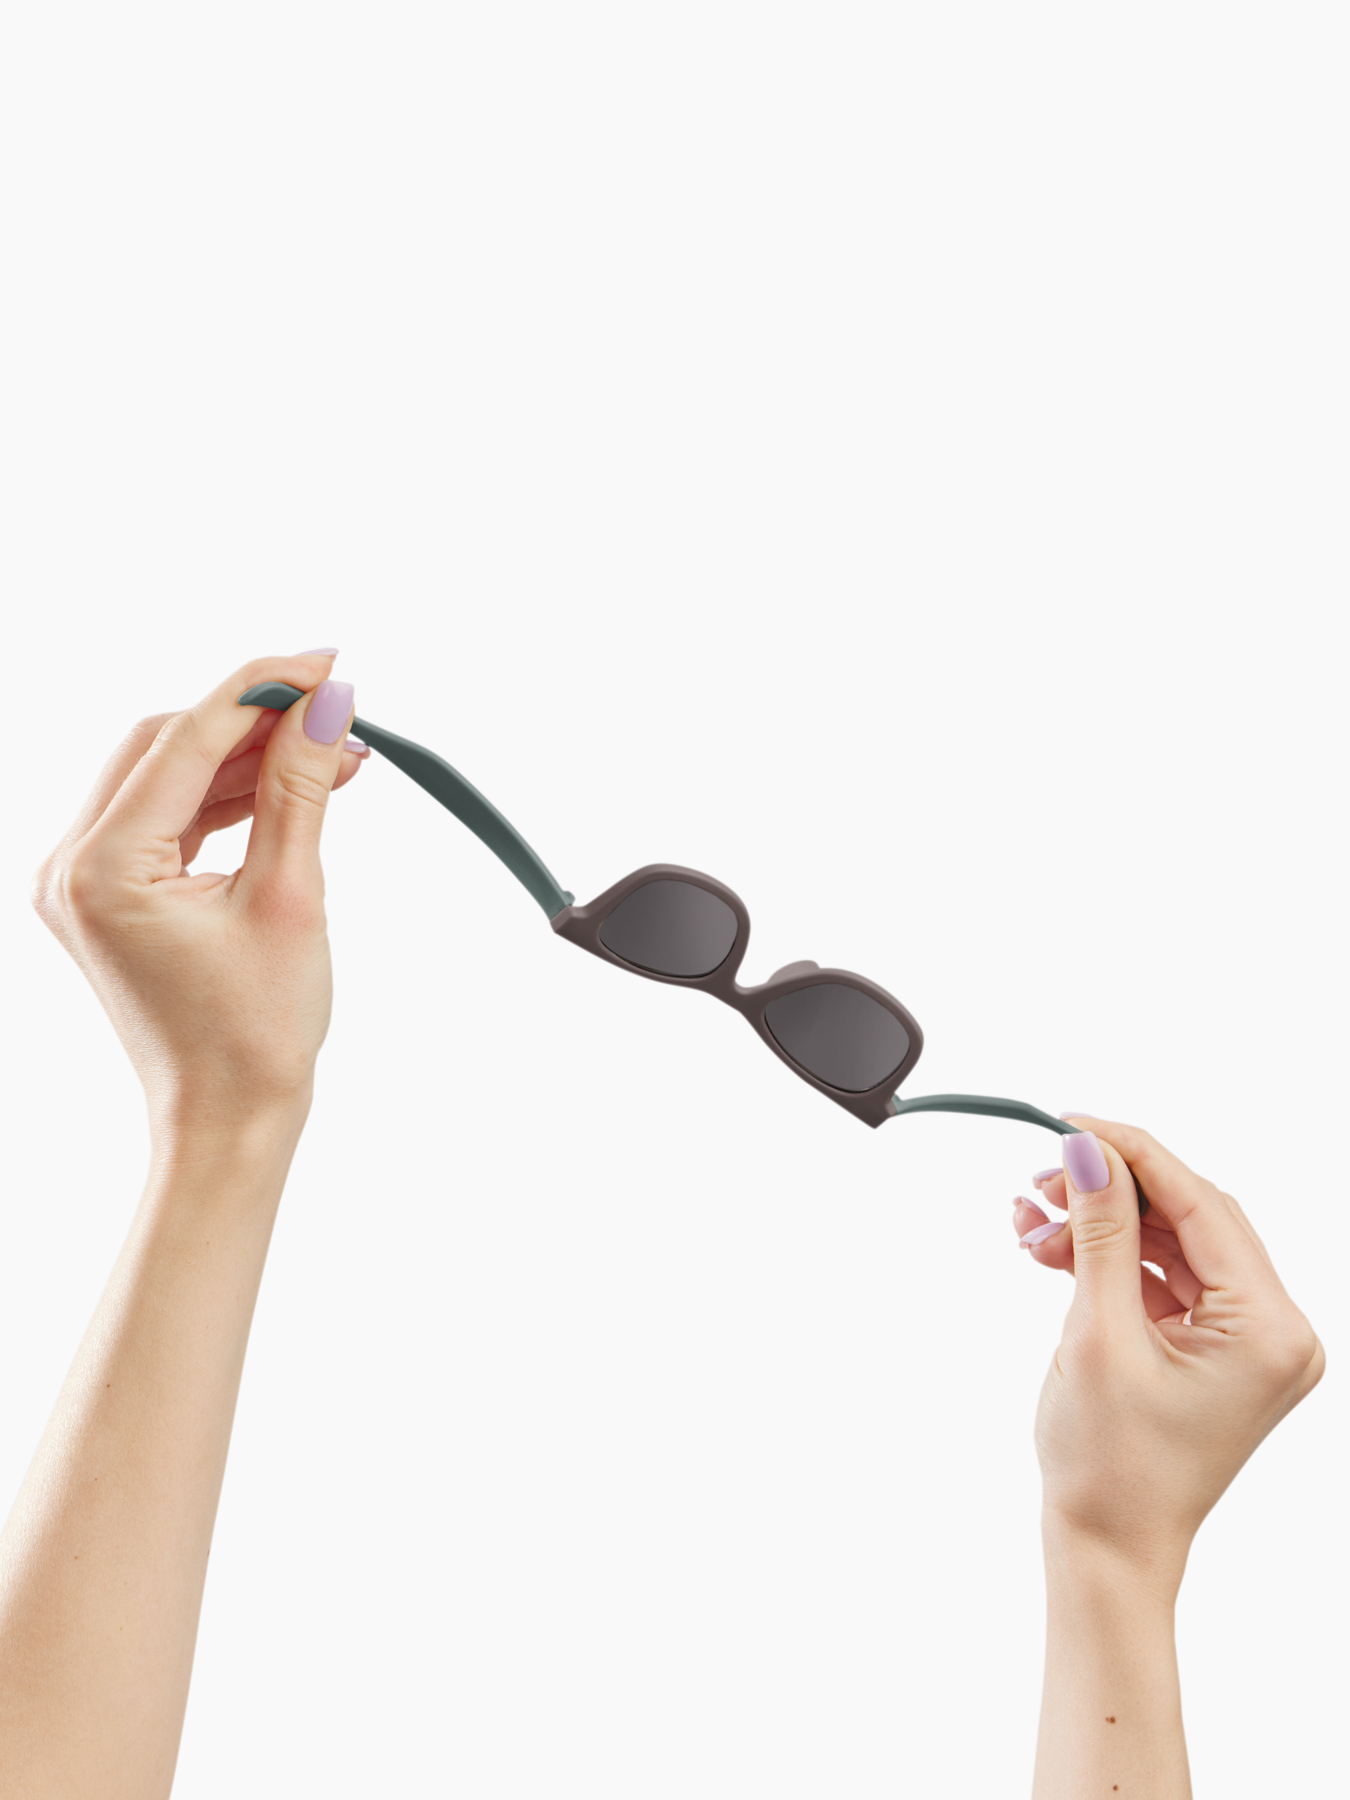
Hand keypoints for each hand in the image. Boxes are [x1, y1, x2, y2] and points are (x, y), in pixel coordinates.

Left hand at [31, 654, 365, 1125]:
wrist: (228, 1122)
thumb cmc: (256, 1035)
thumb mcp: (290, 897)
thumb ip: (300, 787)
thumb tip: (325, 704)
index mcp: (102, 867)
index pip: (184, 738)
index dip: (261, 689)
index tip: (328, 663)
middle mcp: (71, 866)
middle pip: (165, 745)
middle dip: (253, 720)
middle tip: (334, 705)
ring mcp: (83, 881)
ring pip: (167, 776)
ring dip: (247, 757)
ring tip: (334, 752)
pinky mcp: (109, 895)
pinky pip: (168, 817)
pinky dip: (229, 798)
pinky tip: (294, 788)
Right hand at [1012, 1119, 1323, 1580]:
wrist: (1108, 1550)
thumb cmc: (1109, 1466)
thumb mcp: (1098, 1334)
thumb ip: (1100, 1233)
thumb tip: (1088, 1150)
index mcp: (1269, 1330)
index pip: (1202, 1205)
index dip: (1132, 1154)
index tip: (1070, 1124)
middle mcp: (1277, 1331)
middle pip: (1193, 1217)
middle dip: (1111, 1191)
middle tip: (1042, 1178)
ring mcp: (1250, 1342)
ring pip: (1174, 1242)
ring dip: (1103, 1225)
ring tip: (1032, 1224)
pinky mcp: (1218, 1350)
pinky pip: (1168, 1277)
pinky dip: (1112, 1260)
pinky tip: (1055, 1254)